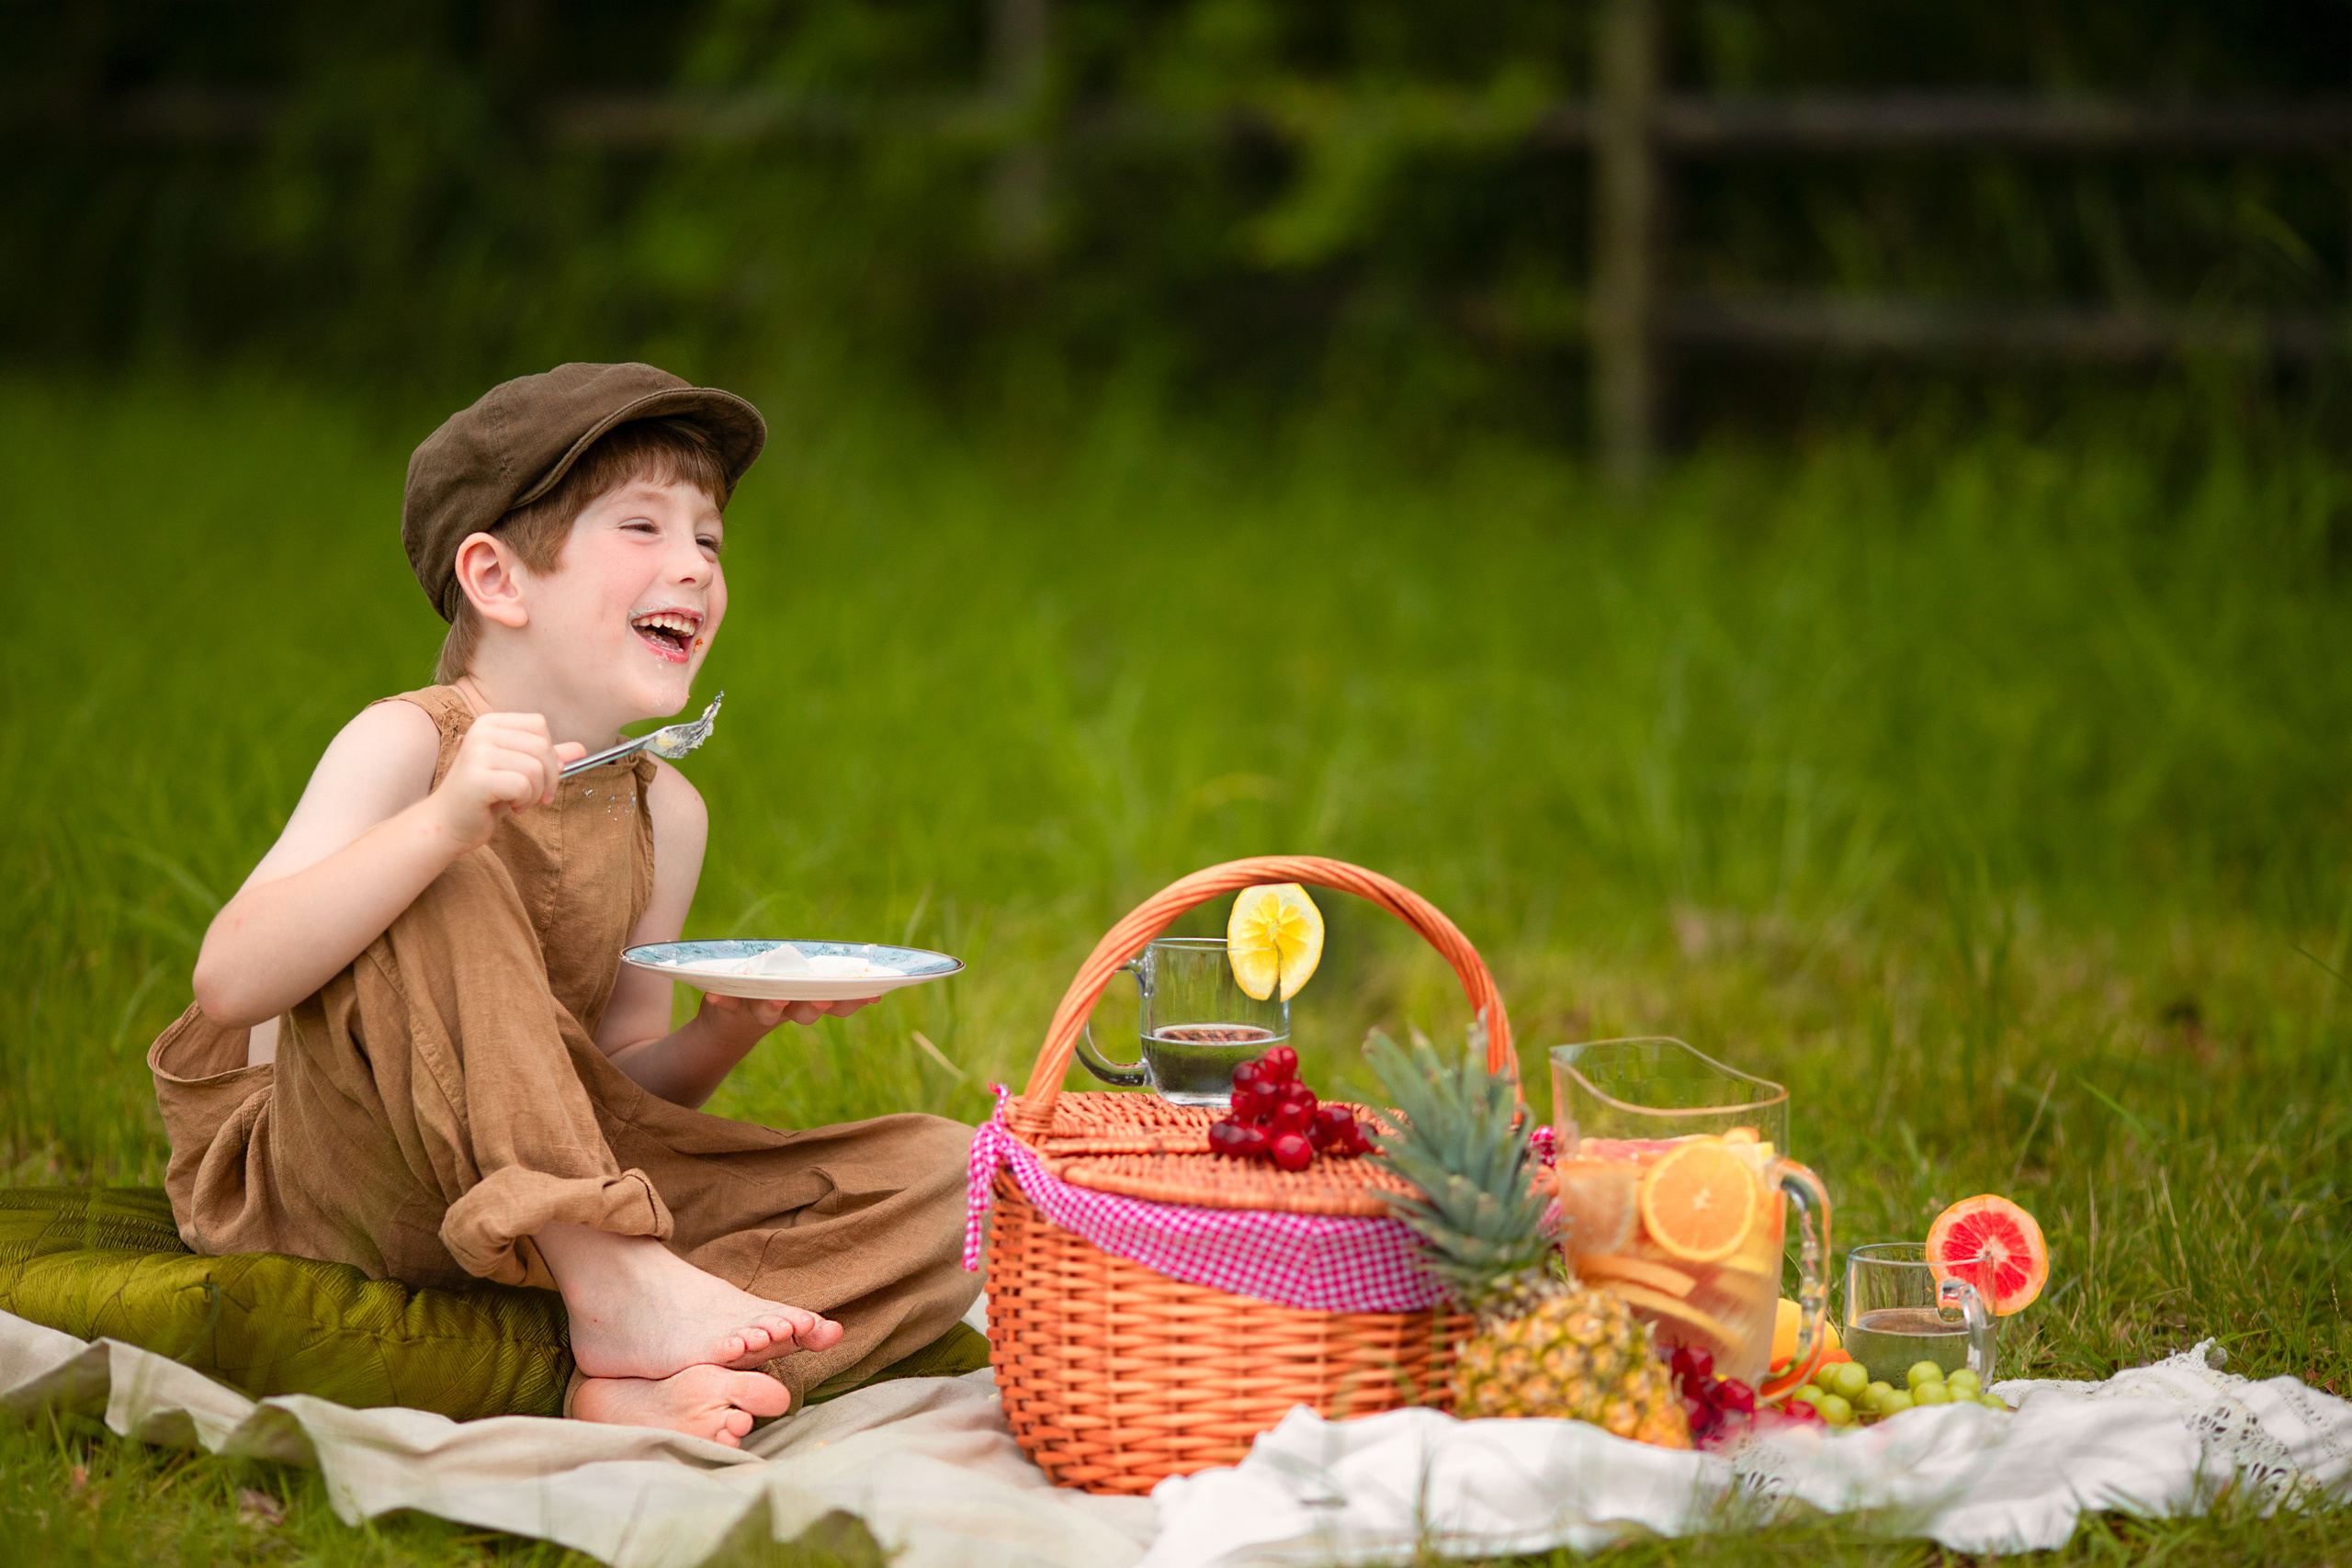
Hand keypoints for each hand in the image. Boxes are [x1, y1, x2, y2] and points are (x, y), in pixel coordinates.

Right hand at [427, 713, 587, 850]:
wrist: (448, 824)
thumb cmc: (485, 798)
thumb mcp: (520, 773)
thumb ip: (546, 758)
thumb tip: (581, 749)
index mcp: (491, 723)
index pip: (539, 725)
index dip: (549, 754)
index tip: (541, 778)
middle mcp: (481, 731)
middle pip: (542, 746)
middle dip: (548, 778)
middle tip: (533, 797)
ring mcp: (477, 753)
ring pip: (535, 768)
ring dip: (535, 793)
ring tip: (518, 802)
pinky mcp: (477, 778)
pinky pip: (523, 785)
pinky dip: (524, 801)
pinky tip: (510, 807)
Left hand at [699, 991, 878, 1038]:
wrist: (724, 1028)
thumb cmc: (771, 1000)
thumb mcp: (801, 993)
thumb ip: (834, 991)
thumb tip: (879, 993)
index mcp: (804, 1002)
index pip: (833, 1003)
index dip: (850, 1001)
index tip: (870, 995)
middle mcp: (782, 1008)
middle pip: (802, 1011)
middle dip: (812, 1006)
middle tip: (820, 1001)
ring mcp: (752, 1008)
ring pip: (766, 1010)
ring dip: (772, 1006)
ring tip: (775, 999)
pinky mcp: (724, 1006)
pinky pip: (722, 1003)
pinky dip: (720, 1000)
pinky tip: (714, 995)